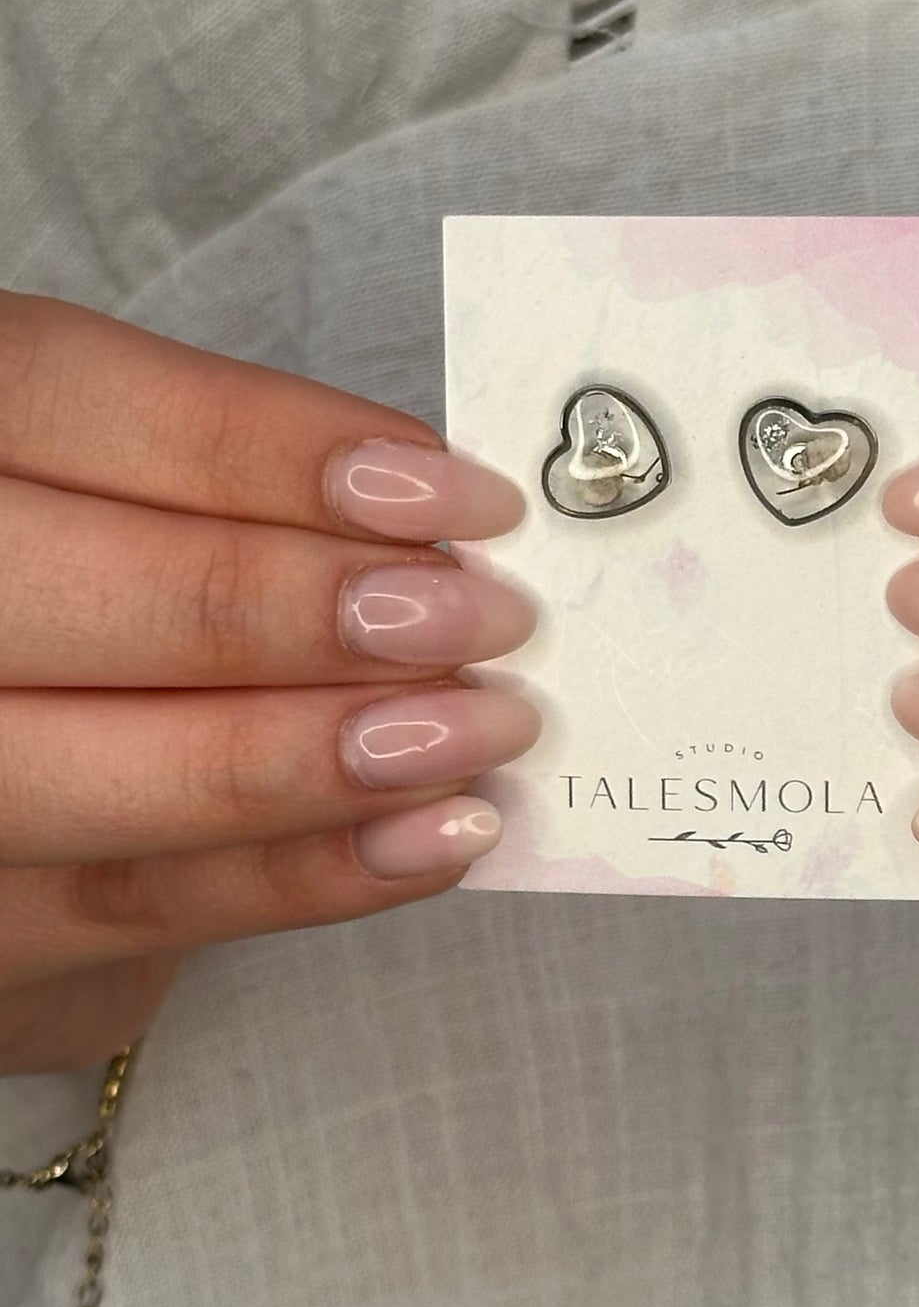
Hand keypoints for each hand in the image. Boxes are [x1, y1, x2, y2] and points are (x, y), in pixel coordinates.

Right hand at [0, 292, 537, 1072]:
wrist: (9, 783)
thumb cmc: (90, 600)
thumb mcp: (121, 501)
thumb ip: (241, 499)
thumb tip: (445, 532)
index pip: (66, 399)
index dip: (268, 445)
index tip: (458, 493)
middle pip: (93, 596)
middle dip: (308, 607)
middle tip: (484, 618)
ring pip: (118, 773)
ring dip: (329, 753)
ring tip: (481, 727)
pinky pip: (145, 906)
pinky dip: (312, 872)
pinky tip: (434, 834)